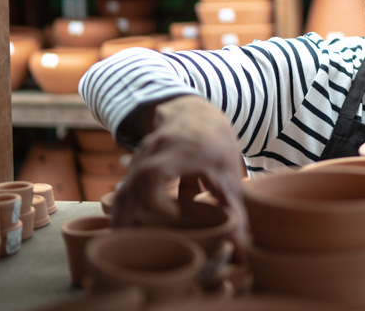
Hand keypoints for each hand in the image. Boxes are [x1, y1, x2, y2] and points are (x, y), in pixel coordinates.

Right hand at [112, 95, 248, 256]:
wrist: (198, 115)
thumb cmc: (216, 147)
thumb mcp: (229, 175)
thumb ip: (234, 212)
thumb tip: (242, 249)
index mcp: (182, 150)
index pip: (154, 173)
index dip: (156, 198)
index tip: (174, 215)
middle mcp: (156, 149)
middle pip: (133, 184)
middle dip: (131, 216)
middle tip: (138, 245)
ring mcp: (142, 154)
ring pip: (125, 187)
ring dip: (123, 216)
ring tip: (123, 245)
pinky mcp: (135, 164)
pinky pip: (124, 187)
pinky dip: (123, 209)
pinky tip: (125, 231)